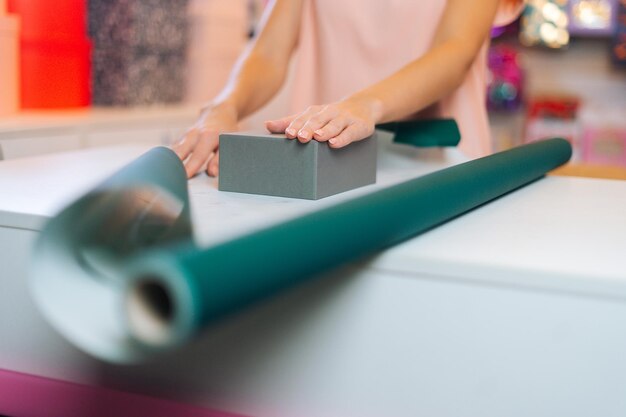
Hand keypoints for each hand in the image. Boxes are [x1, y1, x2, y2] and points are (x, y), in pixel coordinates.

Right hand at [172, 102, 237, 177]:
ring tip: (165, 175)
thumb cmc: (225, 131)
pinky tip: (166, 167)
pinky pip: (173, 149)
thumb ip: (219, 159)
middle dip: (173, 165)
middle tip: (168, 178)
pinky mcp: (181, 138)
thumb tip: (211, 173)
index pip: (198, 156)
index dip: (190, 167)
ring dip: (168, 162)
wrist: (218, 113)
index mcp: (208, 137)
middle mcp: (194, 135)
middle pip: (180, 152)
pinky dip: (169, 158)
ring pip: (174, 150)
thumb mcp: (229, 144)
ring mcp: (186, 135)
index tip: (184, 177)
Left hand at [265, 97, 381, 147]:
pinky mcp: (358, 126)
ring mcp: (345, 119)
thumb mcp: (312, 116)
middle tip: (298, 136)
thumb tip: (267, 125)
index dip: (295, 125)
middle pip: (317, 120)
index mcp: (316, 111)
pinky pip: (349, 133)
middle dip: (307, 128)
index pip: (303, 118)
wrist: (364, 106)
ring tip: (316, 138)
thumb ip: (290, 121)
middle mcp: (329, 113)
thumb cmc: (332, 115)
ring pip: (333, 125)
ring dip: (325, 131)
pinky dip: (342, 138)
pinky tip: (334, 143)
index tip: (286, 134)